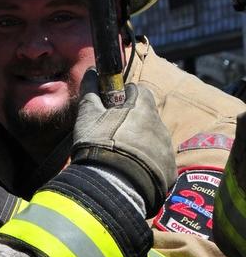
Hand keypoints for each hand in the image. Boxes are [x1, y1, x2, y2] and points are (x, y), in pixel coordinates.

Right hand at [71, 70, 175, 215]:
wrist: (113, 184)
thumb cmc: (99, 143)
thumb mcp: (87, 115)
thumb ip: (90, 91)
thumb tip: (92, 71)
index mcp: (143, 107)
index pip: (139, 90)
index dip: (123, 96)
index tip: (110, 108)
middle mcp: (160, 124)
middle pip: (147, 116)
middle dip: (132, 121)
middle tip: (111, 135)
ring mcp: (167, 148)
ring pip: (153, 138)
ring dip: (139, 142)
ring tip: (119, 156)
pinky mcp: (169, 170)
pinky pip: (158, 161)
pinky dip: (146, 163)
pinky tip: (130, 171)